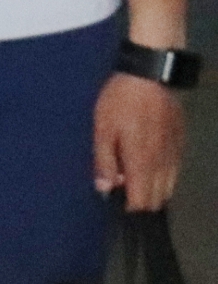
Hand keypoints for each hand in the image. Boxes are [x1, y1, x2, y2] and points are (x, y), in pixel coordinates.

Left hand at [95, 71, 185, 212]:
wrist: (151, 75)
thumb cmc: (121, 101)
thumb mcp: (103, 129)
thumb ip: (104, 161)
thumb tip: (104, 188)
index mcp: (141, 162)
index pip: (141, 200)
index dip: (129, 208)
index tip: (116, 204)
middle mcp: (162, 163)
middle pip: (158, 198)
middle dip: (142, 201)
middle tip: (123, 190)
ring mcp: (175, 153)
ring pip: (170, 186)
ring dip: (154, 190)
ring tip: (134, 180)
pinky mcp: (181, 142)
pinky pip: (175, 170)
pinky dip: (164, 176)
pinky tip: (150, 168)